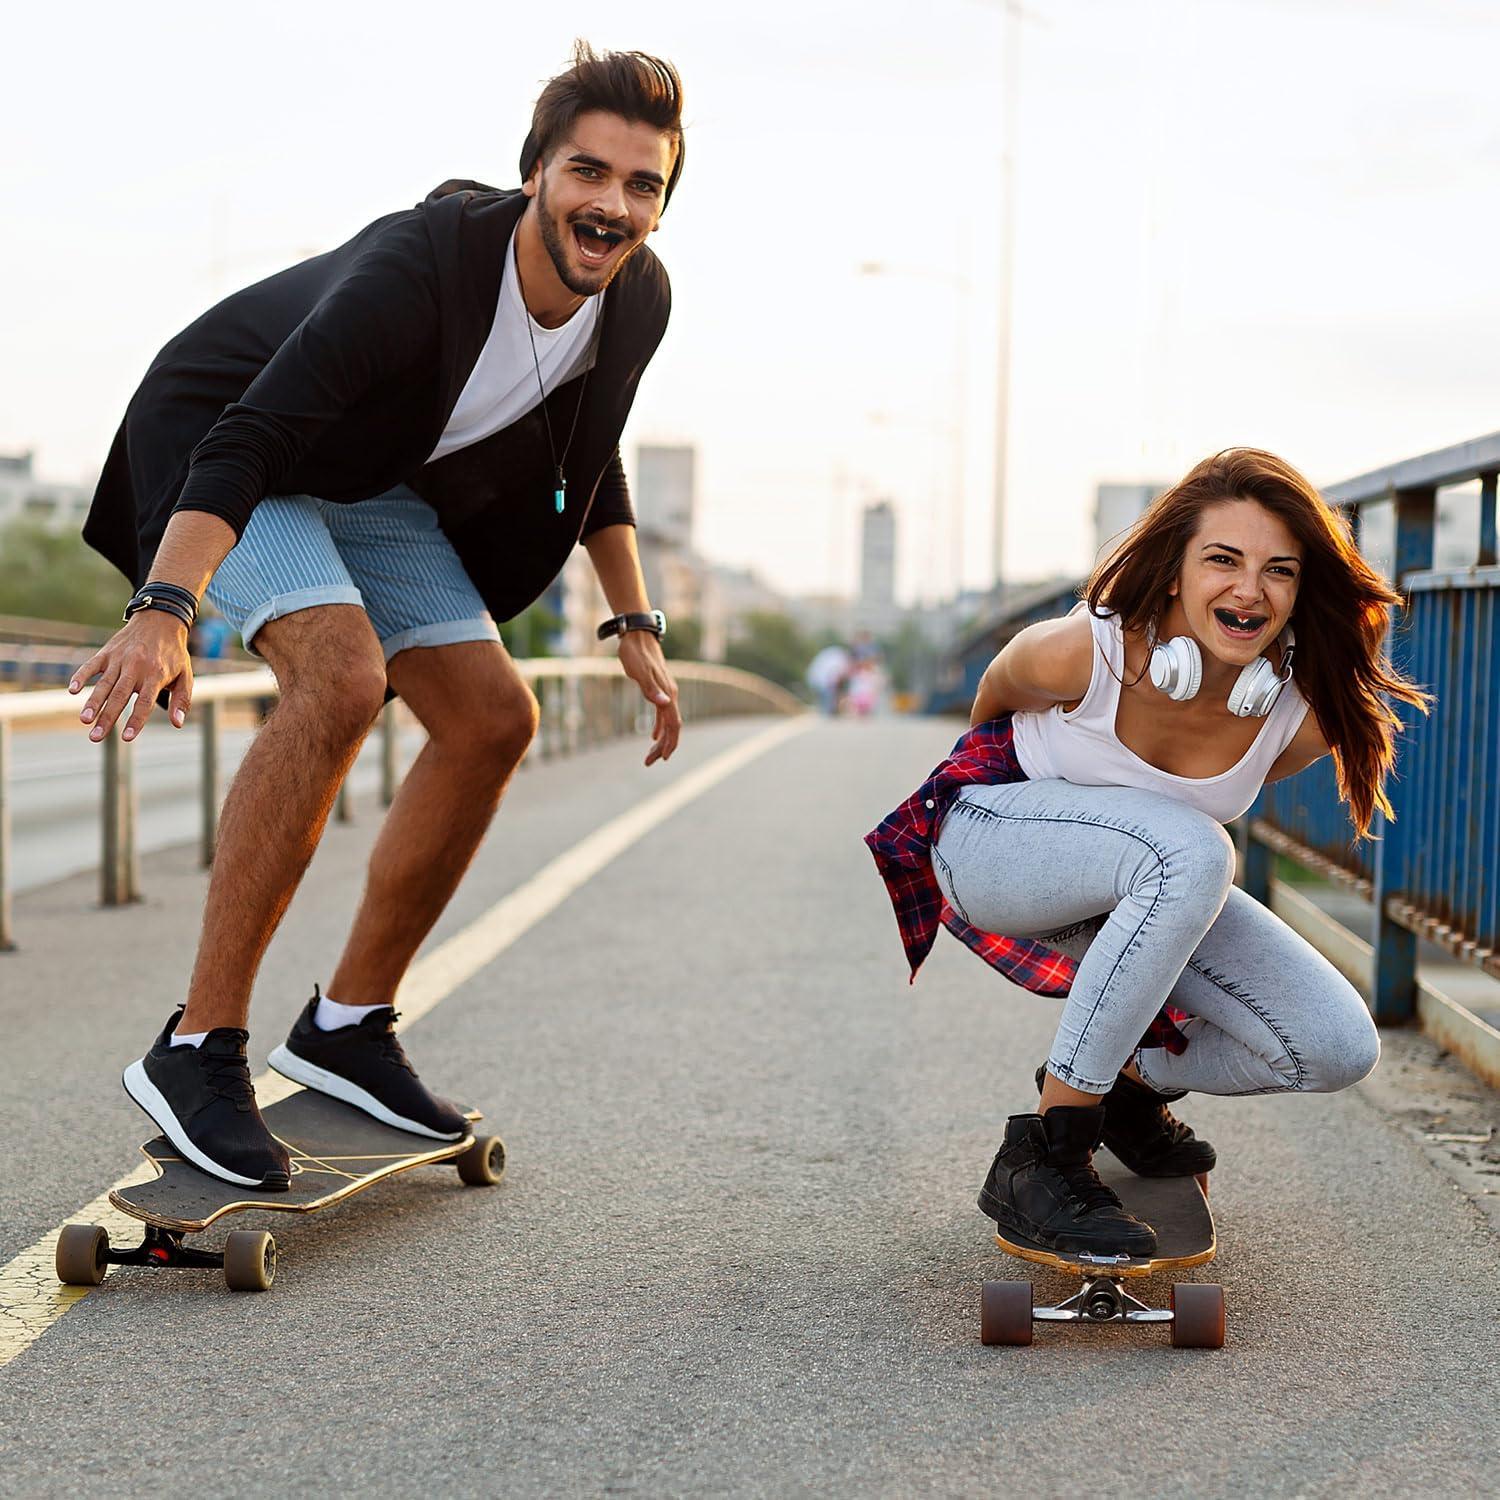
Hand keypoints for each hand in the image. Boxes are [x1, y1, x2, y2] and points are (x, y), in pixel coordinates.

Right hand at [70, 610, 193, 742]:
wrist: (160, 621)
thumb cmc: (174, 654)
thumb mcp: (186, 675)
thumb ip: (182, 700)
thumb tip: (177, 724)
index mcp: (156, 676)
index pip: (145, 703)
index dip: (136, 720)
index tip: (127, 738)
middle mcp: (136, 668)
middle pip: (119, 696)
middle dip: (107, 718)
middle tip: (95, 737)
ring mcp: (119, 660)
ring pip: (104, 684)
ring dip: (93, 702)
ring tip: (84, 720)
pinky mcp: (107, 653)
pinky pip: (92, 665)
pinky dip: (81, 676)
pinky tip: (72, 690)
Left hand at [617, 630, 680, 765]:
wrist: (636, 634)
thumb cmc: (635, 653)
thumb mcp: (639, 672)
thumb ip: (651, 689)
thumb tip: (664, 705)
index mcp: (668, 694)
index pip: (674, 725)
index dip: (669, 743)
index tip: (661, 759)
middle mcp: (670, 695)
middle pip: (672, 728)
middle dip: (663, 747)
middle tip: (649, 762)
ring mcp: (665, 693)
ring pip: (668, 723)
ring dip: (661, 740)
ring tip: (650, 756)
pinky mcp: (658, 689)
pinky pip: (663, 714)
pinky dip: (659, 727)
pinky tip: (652, 735)